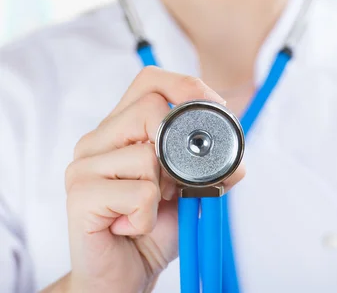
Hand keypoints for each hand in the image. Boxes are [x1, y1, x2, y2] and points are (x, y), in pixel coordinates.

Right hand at [64, 67, 245, 292]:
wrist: (119, 278)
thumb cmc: (151, 231)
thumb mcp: (189, 195)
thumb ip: (212, 172)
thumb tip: (238, 161)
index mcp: (119, 128)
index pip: (149, 80)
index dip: (185, 86)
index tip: (215, 110)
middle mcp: (96, 139)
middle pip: (150, 110)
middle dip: (176, 150)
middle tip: (170, 186)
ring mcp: (83, 165)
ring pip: (148, 156)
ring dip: (162, 192)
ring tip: (146, 211)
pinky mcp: (80, 194)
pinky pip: (140, 193)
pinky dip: (149, 216)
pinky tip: (132, 227)